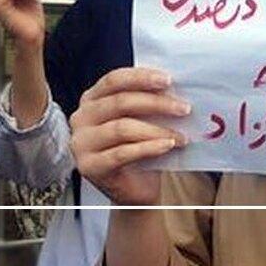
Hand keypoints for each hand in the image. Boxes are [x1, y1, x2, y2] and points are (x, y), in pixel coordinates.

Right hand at [70, 67, 189, 204]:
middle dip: (156, 103)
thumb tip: (174, 90)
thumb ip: (148, 101)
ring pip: (122, 128)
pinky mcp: (90, 166)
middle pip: (120, 102)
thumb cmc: (138, 148)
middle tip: (183, 108)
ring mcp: (82, 143)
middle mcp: (82, 118)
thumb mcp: (140, 119)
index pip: (114, 80)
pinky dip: (149, 148)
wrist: (134, 188)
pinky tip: (167, 146)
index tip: (168, 80)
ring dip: (157, 130)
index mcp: (92, 99)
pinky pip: (122, 153)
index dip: (141, 77)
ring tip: (181, 136)